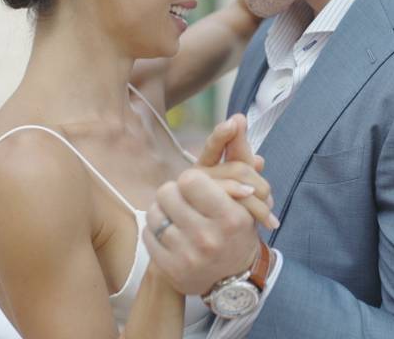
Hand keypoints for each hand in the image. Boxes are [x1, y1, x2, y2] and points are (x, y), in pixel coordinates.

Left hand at [143, 116, 272, 294]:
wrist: (232, 277)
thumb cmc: (237, 225)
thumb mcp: (246, 191)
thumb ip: (239, 152)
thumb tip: (238, 117)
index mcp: (230, 218)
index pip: (190, 179)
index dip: (191, 179)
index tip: (197, 186)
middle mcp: (208, 239)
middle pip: (168, 192)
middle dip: (174, 192)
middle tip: (183, 198)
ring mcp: (187, 257)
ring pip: (154, 213)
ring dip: (163, 209)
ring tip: (175, 213)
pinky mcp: (170, 270)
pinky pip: (148, 234)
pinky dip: (155, 229)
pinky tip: (169, 232)